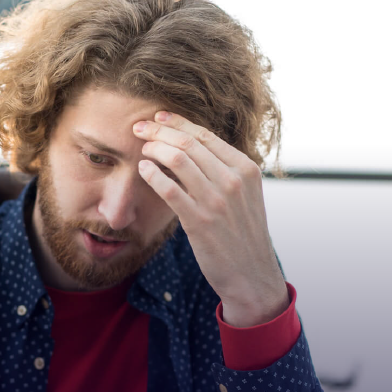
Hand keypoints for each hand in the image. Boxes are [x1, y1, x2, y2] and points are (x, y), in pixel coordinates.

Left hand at [133, 112, 288, 326]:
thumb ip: (225, 171)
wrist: (252, 275)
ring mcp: (217, 200)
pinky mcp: (199, 221)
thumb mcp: (245, 196)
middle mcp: (234, 180)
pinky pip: (169, 188)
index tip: (158, 117)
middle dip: (159, 131)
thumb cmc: (243, 234)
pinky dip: (152, 174)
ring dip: (153, 150)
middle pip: (188, 143)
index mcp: (246, 169)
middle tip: (139, 128)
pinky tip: (143, 170)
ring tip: (142, 150)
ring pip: (178, 159)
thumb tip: (191, 149)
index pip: (206, 135)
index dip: (177, 122)